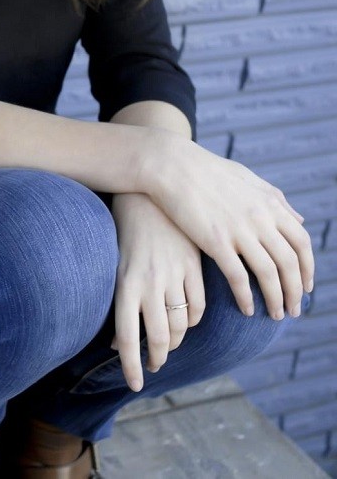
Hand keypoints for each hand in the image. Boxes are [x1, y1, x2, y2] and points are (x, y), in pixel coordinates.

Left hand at [111, 192, 204, 391]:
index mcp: (125, 283)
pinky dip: (194, 320)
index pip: (127, 339)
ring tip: (169, 346)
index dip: (131, 366)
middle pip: (159, 337)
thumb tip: (116, 343)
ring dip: (176, 342)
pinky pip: (198, 305)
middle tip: (155, 365)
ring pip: (181, 325)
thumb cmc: (124, 230)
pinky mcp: (192, 265)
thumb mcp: (115, 264)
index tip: (134, 384)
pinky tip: (188, 321)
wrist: (146, 192)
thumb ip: (119, 302)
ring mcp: (173, 274)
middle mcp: (150, 283)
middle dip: (157, 357)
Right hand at [144, 134, 313, 321]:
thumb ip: (276, 199)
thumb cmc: (207, 170)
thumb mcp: (248, 178)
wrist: (172, 165)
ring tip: (275, 315)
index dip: (308, 268)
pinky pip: (238, 277)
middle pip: (290, 263)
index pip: (301, 242)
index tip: (306, 286)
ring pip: (269, 274)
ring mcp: (238, 229)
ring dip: (276, 299)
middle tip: (294, 310)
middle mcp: (260, 217)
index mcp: (269, 202)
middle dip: (296, 291)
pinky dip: (246, 297)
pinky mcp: (215, 240)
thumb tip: (300, 220)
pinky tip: (246, 310)